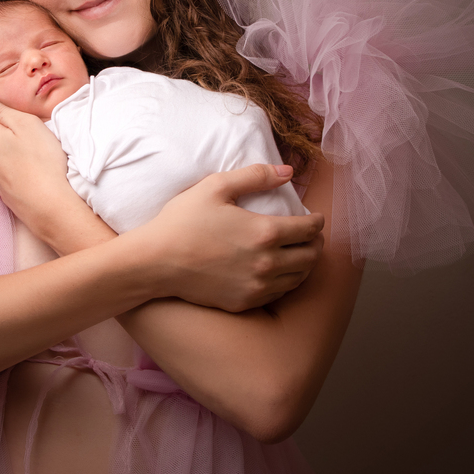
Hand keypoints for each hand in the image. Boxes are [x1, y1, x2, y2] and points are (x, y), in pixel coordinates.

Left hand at [0, 95, 77, 232]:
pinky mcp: (3, 190)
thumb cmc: (42, 161)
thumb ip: (2, 112)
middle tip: (0, 115)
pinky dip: (8, 162)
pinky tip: (22, 165)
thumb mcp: (26, 125)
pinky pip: (1, 169)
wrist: (49, 206)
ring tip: (17, 141)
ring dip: (0, 144)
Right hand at [135, 164, 324, 311]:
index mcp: (265, 232)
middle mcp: (267, 264)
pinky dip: (286, 282)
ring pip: (298, 278)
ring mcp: (257, 287)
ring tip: (299, 254)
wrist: (155, 263)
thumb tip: (287, 171)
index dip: (318, 222)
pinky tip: (278, 272)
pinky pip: (278, 294)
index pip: (310, 230)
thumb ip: (255, 175)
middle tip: (312, 236)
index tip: (316, 218)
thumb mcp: (216, 187)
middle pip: (311, 256)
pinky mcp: (244, 302)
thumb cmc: (183, 221)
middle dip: (316, 243)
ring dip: (305, 264)